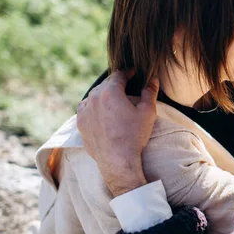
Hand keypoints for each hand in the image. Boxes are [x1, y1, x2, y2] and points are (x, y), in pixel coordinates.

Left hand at [76, 71, 158, 196]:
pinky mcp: (80, 123)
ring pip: (94, 95)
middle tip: (126, 85)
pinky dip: (94, 106)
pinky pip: (86, 108)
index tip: (133, 73)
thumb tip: (153, 79)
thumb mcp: (147, 112)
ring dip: (104, 94)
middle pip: (105, 84)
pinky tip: (101, 111)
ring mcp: (85, 110)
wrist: (118, 160)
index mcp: (110, 92)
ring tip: (114, 98)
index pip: (119, 75)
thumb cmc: (134, 136)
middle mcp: (94, 98)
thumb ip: (150, 92)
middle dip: (116, 83)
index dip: (128, 72)